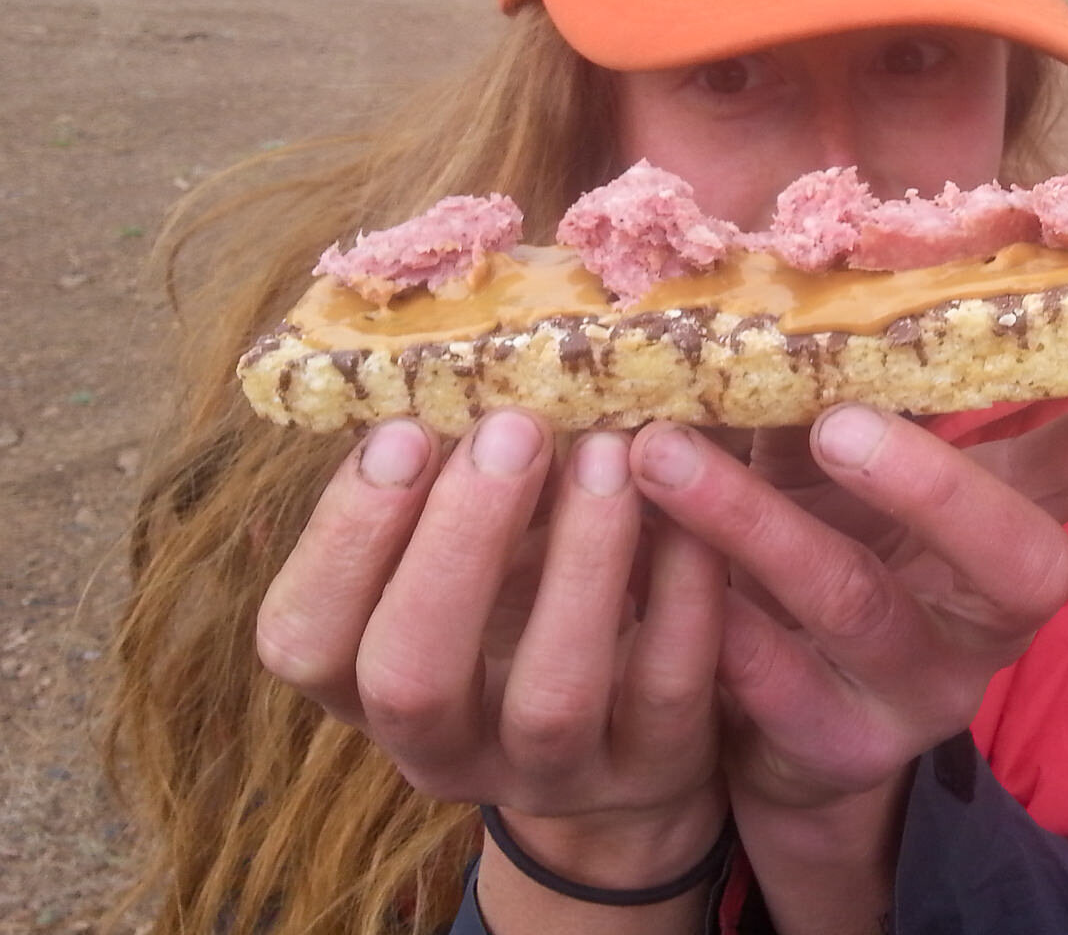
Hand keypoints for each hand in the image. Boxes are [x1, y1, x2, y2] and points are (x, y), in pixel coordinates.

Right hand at [255, 411, 727, 888]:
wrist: (638, 732)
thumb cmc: (527, 603)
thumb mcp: (470, 550)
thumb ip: (446, 484)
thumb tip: (460, 362)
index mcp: (367, 685)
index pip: (306, 640)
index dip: (345, 539)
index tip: (406, 430)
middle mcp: (443, 751)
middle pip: (412, 678)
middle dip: (457, 544)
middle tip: (514, 428)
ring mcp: (552, 776)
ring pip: (550, 696)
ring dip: (579, 563)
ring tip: (608, 452)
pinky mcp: (653, 770)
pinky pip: (668, 688)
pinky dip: (681, 593)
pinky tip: (691, 514)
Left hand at [631, 331, 1067, 811]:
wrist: (768, 722)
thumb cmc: (809, 547)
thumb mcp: (825, 462)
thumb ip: (830, 379)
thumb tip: (800, 238)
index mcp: (1002, 523)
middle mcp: (983, 611)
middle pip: (1020, 556)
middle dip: (936, 483)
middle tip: (840, 418)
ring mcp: (919, 687)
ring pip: (857, 603)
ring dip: (756, 522)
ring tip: (659, 454)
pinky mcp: (836, 744)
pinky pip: (767, 678)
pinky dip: (704, 613)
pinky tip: (650, 566)